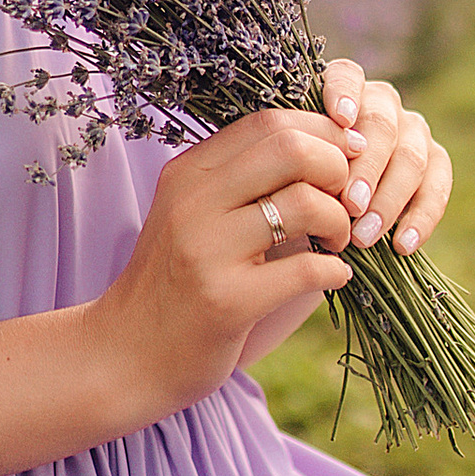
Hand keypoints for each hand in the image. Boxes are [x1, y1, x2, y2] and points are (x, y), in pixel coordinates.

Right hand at [90, 104, 355, 421]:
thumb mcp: (193, 216)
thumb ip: (240, 181)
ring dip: (340, 222)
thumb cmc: (174, 282)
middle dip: (338, 169)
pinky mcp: (226, 301)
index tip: (348, 157)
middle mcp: (192, 202)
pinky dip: (336, 271)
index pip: (269, 122)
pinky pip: (306, 269)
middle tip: (346, 201)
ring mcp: (206, 250)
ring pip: (304, 203)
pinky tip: (334, 278)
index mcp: (188, 173)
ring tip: (337, 243)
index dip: (323, 132)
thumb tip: (324, 148)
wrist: (126, 353)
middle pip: (291, 149)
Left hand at [316, 57, 451, 256]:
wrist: (326, 212)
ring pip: (411, 157)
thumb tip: (298, 173)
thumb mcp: (290, 168)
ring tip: (363, 237)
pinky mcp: (437, 161)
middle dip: (366, 168)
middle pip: (381, 125)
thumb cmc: (296, 183)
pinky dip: (422, 218)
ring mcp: (413, 131)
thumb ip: (298, 158)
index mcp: (344, 90)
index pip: (347, 77)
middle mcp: (382, 103)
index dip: (344, 94)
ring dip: (388, 200)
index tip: (340, 118)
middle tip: (349, 205)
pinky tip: (402, 244)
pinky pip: (438, 185)